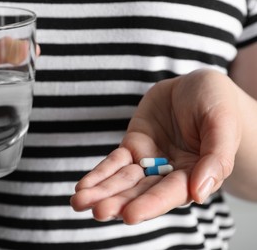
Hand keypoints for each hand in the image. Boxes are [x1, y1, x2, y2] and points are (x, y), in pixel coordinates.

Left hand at [70, 69, 240, 223]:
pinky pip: (113, 163)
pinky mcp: (132, 146)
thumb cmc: (216, 102)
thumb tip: (199, 193)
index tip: (129, 216)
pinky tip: (82, 187)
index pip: (171, 193)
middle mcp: (169, 173)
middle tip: (98, 212)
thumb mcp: (222, 123)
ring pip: (122, 181)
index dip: (151, 204)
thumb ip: (215, 158)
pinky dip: (98, 175)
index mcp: (195, 173)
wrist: (195, 85)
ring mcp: (148, 161)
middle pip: (141, 192)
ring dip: (102, 193)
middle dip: (119, 203)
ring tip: (79, 202)